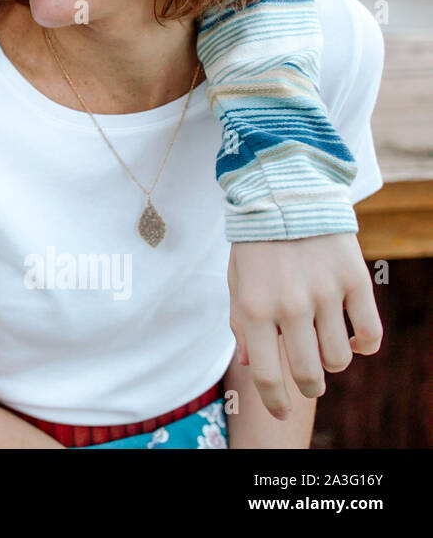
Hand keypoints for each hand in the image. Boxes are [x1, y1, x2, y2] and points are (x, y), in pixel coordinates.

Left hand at [228, 233, 381, 418]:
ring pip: (339, 358)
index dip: (275, 402)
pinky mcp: (355, 281)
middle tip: (308, 380)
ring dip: (333, 362)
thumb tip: (250, 366)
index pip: (266, 375)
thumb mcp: (235, 281)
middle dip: (308, 386)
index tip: (280, 413)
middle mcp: (289, 306)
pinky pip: (370, 334)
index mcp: (253, 308)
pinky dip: (364, 345)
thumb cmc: (255, 242)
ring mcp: (325, 295)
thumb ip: (240, 324)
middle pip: (308, 373)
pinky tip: (353, 339)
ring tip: (324, 345)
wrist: (285, 192)